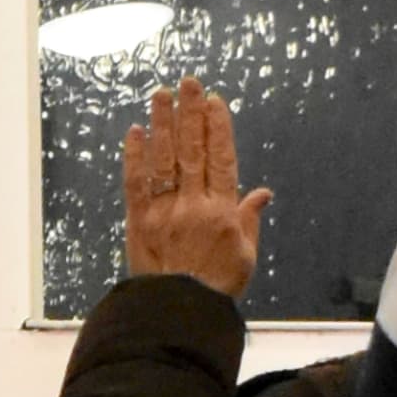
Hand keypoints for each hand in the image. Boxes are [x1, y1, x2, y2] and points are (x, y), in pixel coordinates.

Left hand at [123, 72, 266, 301]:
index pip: (222, 160)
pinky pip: (135, 184)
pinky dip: (134, 157)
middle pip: (193, 150)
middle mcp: (194, 206)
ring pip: (164, 160)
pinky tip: (136, 131)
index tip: (215, 102)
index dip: (218, 128)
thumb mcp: (246, 256)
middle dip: (191, 113)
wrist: (179, 314)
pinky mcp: (138, 222)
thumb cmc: (215, 287)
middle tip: (189, 82)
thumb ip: (250, 220)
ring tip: (162, 94)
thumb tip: (263, 193)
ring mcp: (164, 212)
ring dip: (163, 124)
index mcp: (223, 212)